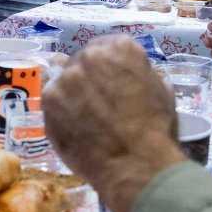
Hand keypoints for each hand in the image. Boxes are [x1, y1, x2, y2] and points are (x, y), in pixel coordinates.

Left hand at [43, 36, 185, 211]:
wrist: (135, 164)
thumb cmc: (155, 129)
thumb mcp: (162, 92)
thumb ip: (144, 74)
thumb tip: (136, 75)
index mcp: (121, 48)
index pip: (109, 46)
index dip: (109, 66)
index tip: (110, 80)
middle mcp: (90, 56)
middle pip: (84, 60)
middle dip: (90, 77)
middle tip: (97, 100)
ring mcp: (66, 78)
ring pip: (66, 80)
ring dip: (74, 93)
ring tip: (85, 117)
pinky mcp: (49, 101)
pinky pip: (54, 101)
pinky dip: (62, 112)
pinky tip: (74, 127)